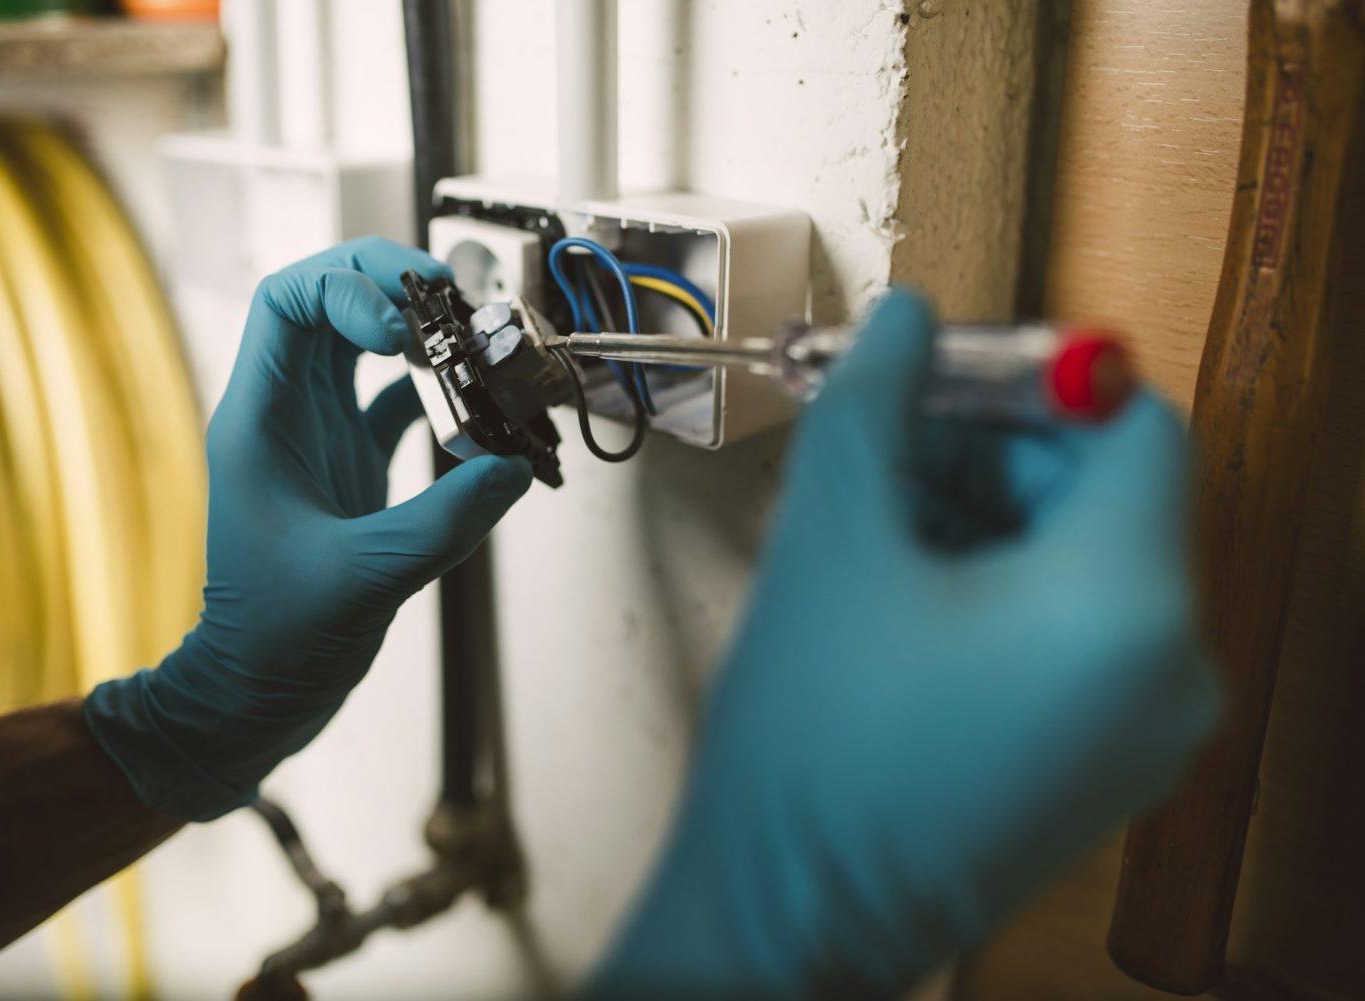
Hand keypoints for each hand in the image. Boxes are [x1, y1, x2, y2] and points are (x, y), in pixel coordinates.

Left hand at [86, 238, 532, 820]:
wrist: (258, 691)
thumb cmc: (277, 641)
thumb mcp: (364, 579)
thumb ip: (442, 522)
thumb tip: (513, 466)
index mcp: (259, 419)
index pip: (288, 302)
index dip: (348, 289)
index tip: (403, 327)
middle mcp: (286, 412)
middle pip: (329, 300)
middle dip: (392, 284)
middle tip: (455, 299)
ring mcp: (318, 433)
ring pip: (363, 341)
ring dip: (419, 329)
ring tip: (475, 337)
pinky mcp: (350, 461)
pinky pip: (393, 396)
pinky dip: (437, 388)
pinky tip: (477, 404)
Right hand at [585, 292, 1220, 998]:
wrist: (790, 913)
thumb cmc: (812, 759)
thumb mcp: (832, 538)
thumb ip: (873, 400)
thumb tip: (903, 324)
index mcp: (1123, 608)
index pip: (1131, 423)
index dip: (1034, 380)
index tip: (949, 378)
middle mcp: (1166, 671)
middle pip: (1106, 490)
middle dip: (994, 449)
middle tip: (892, 445)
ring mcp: (1144, 726)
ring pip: (1087, 560)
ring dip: (989, 515)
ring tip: (882, 526)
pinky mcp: (1106, 758)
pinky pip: (1079, 630)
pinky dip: (1004, 586)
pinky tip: (909, 591)